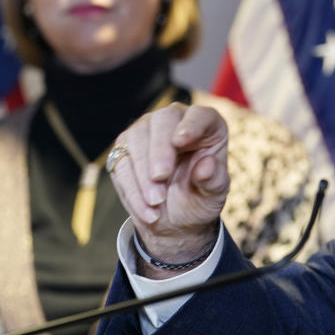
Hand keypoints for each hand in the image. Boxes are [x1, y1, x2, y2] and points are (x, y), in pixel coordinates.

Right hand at [108, 103, 228, 276]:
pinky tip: (146, 210)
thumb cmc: (201, 198)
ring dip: (143, 173)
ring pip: (136, 138)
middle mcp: (176, 121)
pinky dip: (132, 189)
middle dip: (159, 150)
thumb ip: (213, 179)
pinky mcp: (125, 147)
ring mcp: (147, 130)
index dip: (191, 125)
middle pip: (163, 120)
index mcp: (207, 127)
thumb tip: (206, 166)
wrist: (177, 218)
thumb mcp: (213, 194)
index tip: (180, 141)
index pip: (200, 116)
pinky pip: (121, 162)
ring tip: (156, 202)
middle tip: (160, 177)